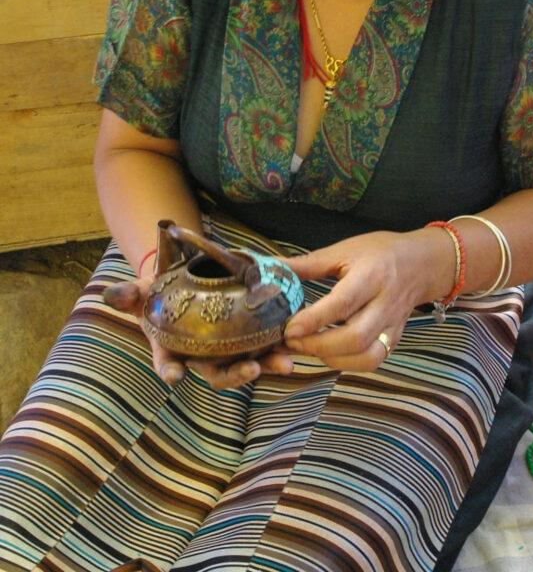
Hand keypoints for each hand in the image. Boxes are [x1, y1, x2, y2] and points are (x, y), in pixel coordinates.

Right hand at [103, 277, 295, 388]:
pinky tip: (296, 343)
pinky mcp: (246, 338)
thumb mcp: (143, 290)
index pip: (168, 364)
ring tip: (286, 363)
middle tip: (253, 370)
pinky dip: (280, 346)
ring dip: (267, 364)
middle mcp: (200, 356)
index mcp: (172, 349)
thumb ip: (128, 294)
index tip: (174, 376)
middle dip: (236, 375)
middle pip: (217, 373)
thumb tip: (110, 295)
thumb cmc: (160, 290)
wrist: (184, 280)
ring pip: (246, 364)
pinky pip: (264, 346)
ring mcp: (225, 350)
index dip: (170, 370)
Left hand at [282, 229, 442, 369]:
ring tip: (307, 348)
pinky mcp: (394, 339)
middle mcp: (385, 303)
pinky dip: (347, 363)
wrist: (422, 263)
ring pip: (367, 356)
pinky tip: (328, 353)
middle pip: (356, 337)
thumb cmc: (380, 252)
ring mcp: (393, 325)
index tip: (289, 328)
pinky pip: (372, 360)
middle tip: (291, 341)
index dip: (315, 319)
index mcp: (372, 275)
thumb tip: (271, 268)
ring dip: (332, 358)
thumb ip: (308, 264)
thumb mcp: (344, 250)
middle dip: (319, 345)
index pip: (344, 302)